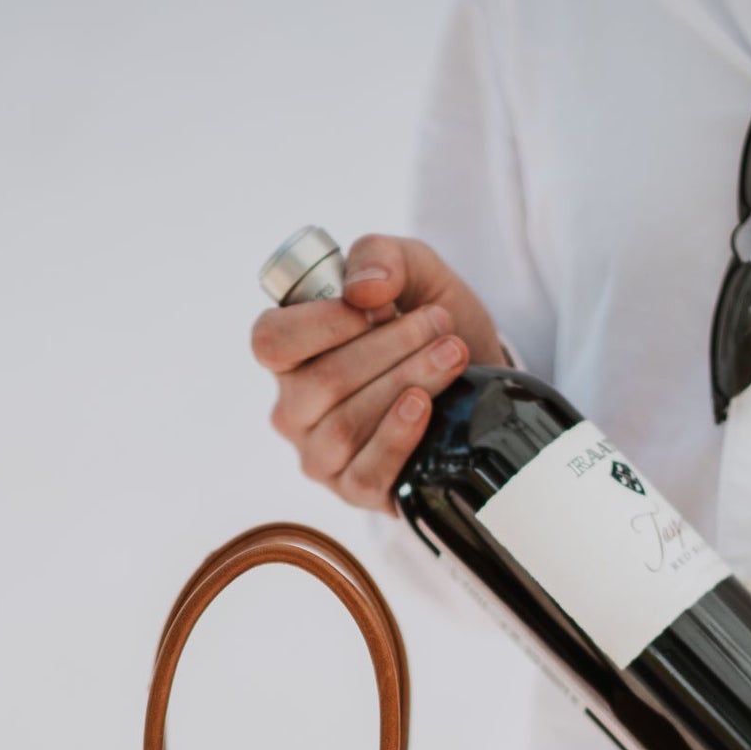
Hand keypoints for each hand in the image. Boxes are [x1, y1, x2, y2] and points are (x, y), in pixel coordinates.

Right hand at [250, 233, 505, 511]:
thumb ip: (383, 258)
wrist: (479, 380)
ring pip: (345, 426)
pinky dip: (397, 437)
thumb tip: (363, 289)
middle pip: (321, 383)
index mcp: (290, 353)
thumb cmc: (430, 325)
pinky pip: (365, 473)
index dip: (323, 323)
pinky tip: (423, 406)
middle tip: (440, 325)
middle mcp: (295, 409)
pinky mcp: (356, 491)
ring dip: (405, 383)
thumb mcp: (416, 274)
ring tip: (451, 355)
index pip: (271, 341)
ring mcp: (322, 455)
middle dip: (389, 347)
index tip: (380, 305)